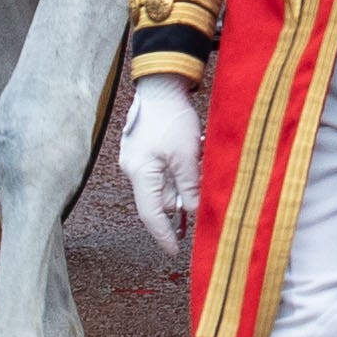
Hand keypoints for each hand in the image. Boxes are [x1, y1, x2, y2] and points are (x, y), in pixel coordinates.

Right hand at [116, 69, 201, 251]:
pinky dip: (181, 169)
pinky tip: (195, 156)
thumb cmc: (170, 117)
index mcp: (140, 173)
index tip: (174, 251)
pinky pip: (164, 169)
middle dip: (182, 201)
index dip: (162, 235)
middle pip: (160, 198)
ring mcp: (138, 159)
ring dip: (184, 182)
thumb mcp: (185, 154)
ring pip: (165, 183)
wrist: (160, 85)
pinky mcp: (146, 149)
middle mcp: (135, 170)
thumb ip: (189, 185)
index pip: (150, 214)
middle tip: (202, 200)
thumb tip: (192, 212)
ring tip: (200, 165)